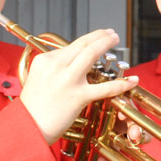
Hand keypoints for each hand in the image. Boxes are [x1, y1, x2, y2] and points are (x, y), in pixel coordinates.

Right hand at [19, 29, 137, 145]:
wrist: (29, 127)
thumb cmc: (34, 109)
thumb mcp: (38, 80)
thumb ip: (54, 69)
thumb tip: (69, 64)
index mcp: (45, 60)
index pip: (70, 46)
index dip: (88, 40)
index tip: (97, 38)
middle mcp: (56, 66)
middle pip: (83, 43)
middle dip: (100, 35)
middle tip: (111, 33)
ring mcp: (67, 80)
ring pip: (91, 54)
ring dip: (107, 44)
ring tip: (116, 40)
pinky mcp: (78, 96)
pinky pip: (104, 87)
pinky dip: (121, 84)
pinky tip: (132, 80)